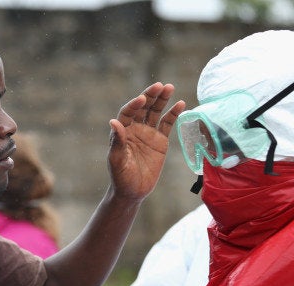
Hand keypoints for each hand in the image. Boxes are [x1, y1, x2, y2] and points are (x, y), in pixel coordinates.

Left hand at [107, 82, 184, 200]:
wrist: (133, 191)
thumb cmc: (120, 177)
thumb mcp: (117, 160)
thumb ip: (117, 141)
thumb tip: (113, 121)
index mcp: (122, 131)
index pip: (128, 112)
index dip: (134, 105)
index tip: (141, 99)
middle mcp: (135, 128)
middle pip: (143, 108)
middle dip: (150, 96)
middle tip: (159, 85)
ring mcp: (148, 133)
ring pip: (155, 112)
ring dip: (162, 100)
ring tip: (169, 87)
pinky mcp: (160, 141)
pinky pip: (167, 124)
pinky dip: (173, 114)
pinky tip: (180, 104)